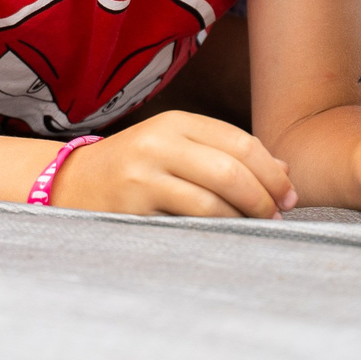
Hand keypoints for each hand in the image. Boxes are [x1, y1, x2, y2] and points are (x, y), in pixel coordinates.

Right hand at [52, 110, 298, 218]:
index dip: (272, 171)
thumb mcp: (177, 147)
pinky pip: (188, 224)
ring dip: (244, 219)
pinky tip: (226, 237)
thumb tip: (285, 170)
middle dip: (264, 197)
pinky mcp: (133, 208)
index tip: (289, 195)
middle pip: (231, 169)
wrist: (71, 183)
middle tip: (278, 215)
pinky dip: (216, 232)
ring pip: (213, 201)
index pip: (240, 142)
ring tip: (256, 228)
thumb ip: (226, 153)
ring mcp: (144, 175)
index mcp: (176, 122)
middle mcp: (160, 142)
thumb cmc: (136, 167)